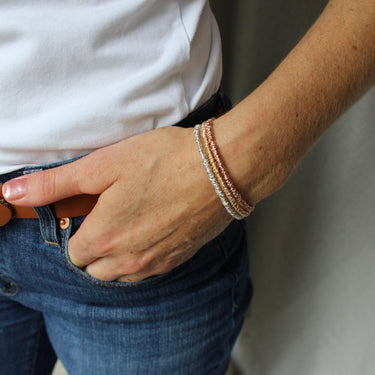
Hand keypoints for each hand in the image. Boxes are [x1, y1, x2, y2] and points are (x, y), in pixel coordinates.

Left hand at [2, 126, 231, 281]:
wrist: (221, 168)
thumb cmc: (164, 161)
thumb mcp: (104, 165)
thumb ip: (55, 183)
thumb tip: (10, 193)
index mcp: (103, 237)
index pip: (74, 251)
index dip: (81, 227)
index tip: (95, 208)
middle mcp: (127, 260)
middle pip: (95, 267)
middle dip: (96, 246)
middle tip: (114, 213)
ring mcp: (155, 263)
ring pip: (121, 273)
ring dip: (119, 254)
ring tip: (135, 220)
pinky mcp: (178, 259)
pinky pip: (149, 270)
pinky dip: (144, 256)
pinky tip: (156, 227)